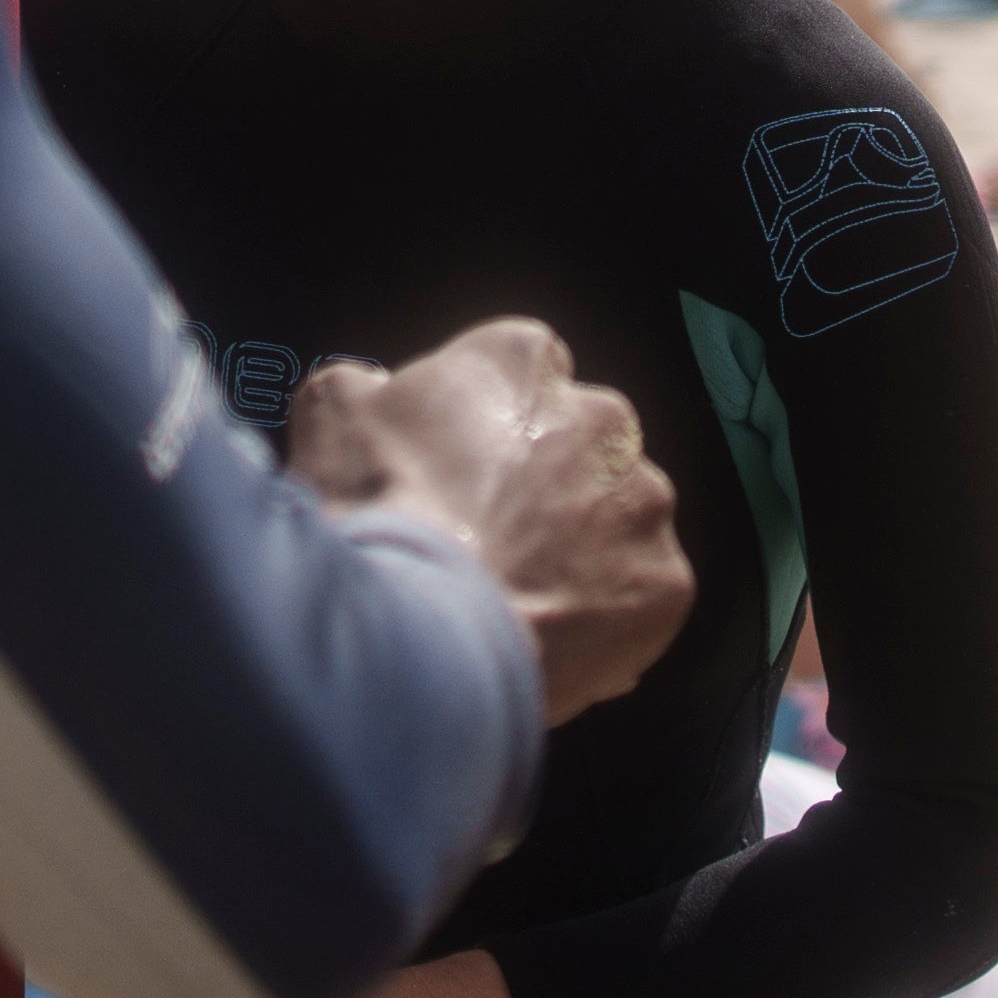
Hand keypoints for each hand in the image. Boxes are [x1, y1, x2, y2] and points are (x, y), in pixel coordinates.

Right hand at [280, 316, 690, 719]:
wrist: (419, 635)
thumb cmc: (377, 516)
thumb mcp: (332, 416)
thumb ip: (364, 386)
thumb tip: (374, 392)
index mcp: (524, 361)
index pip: (519, 375)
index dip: (484, 427)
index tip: (460, 472)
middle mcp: (603, 417)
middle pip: (579, 446)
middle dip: (544, 486)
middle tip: (488, 542)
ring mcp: (641, 502)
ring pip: (617, 521)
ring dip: (578, 550)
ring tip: (515, 598)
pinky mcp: (664, 582)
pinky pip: (638, 597)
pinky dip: (603, 617)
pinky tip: (548, 637)